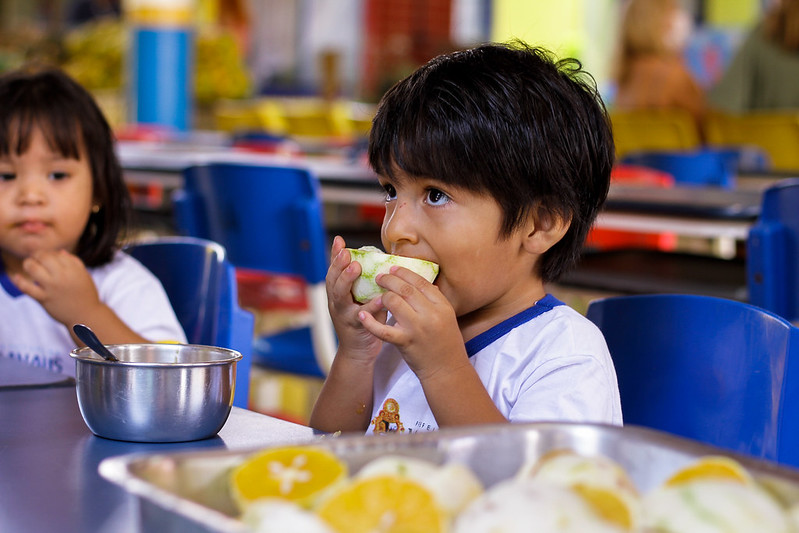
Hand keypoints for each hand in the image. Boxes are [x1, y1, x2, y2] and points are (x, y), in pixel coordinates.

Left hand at [10, 249, 102, 326]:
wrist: (86, 316)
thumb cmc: (86, 295)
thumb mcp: (85, 276)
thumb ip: (75, 262)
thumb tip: (60, 252)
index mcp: (74, 269)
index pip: (56, 254)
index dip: (50, 254)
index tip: (49, 259)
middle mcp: (63, 276)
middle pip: (44, 257)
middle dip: (37, 255)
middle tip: (36, 259)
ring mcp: (53, 287)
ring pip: (33, 268)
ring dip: (28, 264)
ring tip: (29, 266)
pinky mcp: (44, 298)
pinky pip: (27, 288)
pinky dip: (19, 281)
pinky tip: (16, 277)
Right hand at [326, 236, 385, 362]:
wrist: (358, 352)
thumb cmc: (363, 321)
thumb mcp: (360, 299)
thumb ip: (365, 283)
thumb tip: (378, 258)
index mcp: (337, 294)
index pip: (334, 271)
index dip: (335, 256)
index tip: (339, 241)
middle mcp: (337, 303)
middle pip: (332, 281)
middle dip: (338, 265)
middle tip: (346, 252)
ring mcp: (343, 315)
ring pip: (340, 296)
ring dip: (347, 280)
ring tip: (356, 267)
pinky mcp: (355, 328)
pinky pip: (362, 316)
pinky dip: (371, 307)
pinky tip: (381, 298)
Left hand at [358, 264, 468, 380]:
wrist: (446, 369)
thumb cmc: (446, 342)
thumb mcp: (446, 317)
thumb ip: (434, 300)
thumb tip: (421, 282)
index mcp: (442, 306)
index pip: (421, 282)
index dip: (405, 273)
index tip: (393, 268)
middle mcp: (430, 314)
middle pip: (406, 289)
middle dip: (389, 280)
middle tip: (380, 277)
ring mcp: (417, 328)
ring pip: (393, 302)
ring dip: (382, 296)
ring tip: (377, 294)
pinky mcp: (404, 342)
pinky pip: (383, 329)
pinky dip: (370, 321)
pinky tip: (362, 314)